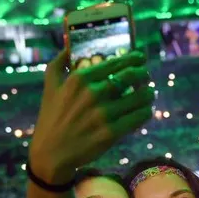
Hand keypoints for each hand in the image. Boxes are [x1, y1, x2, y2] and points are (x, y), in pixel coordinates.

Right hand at [29, 49, 153, 183]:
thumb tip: (69, 45)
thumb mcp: (49, 85)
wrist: (51, 152)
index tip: (140, 58)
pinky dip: (145, 111)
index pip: (115, 63)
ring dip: (148, 93)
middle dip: (143, 73)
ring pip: (139, 97)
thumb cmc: (51, 117)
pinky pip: (138, 117)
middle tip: (146, 75)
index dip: (132, 58)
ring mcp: (103, 114)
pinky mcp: (111, 133)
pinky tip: (145, 110)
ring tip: (149, 93)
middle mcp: (93, 94)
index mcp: (79, 79)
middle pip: (130, 76)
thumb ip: (59, 62)